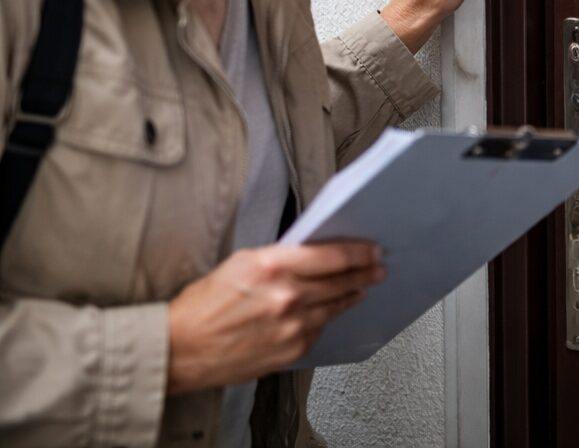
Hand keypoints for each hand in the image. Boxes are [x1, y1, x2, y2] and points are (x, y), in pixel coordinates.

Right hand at [166, 241, 383, 393]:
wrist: (180, 349)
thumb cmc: (203, 306)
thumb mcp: (241, 264)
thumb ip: (281, 258)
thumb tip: (311, 255)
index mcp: (272, 266)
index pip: (332, 255)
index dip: (359, 251)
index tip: (371, 249)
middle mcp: (286, 295)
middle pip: (341, 280)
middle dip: (364, 272)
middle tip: (378, 267)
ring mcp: (292, 325)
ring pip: (335, 306)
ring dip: (352, 295)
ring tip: (361, 288)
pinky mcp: (291, 349)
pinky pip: (320, 330)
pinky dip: (327, 319)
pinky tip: (331, 312)